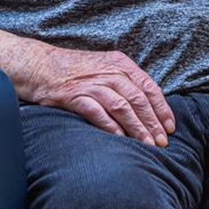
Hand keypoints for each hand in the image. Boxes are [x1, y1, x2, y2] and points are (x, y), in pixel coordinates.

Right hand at [19, 45, 175, 144]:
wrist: (39, 65)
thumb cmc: (74, 70)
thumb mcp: (105, 67)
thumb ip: (125, 81)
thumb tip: (146, 106)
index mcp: (121, 64)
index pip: (149, 88)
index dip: (162, 108)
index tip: (170, 127)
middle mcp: (110, 72)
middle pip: (139, 100)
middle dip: (153, 123)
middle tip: (162, 142)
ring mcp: (92, 84)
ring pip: (123, 107)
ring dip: (137, 128)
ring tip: (146, 145)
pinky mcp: (75, 96)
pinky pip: (97, 113)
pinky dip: (111, 127)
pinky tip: (120, 140)